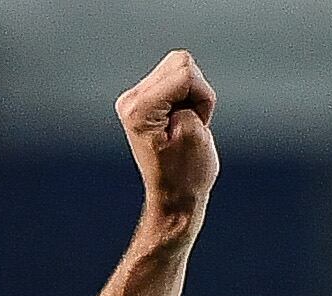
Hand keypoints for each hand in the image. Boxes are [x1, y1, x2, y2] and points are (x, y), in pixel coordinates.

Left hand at [118, 49, 216, 221]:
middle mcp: (130, 100)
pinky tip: (180, 122)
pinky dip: (189, 97)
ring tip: (185, 125)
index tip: (192, 126)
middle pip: (181, 62)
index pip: (186, 73)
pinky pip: (180, 78)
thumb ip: (188, 91)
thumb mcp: (195, 133)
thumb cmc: (187, 173)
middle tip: (189, 125)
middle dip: (196, 92)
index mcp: (137, 108)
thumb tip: (181, 72)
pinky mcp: (145, 100)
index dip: (201, 98)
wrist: (175, 197)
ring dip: (193, 95)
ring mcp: (135, 100)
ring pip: (182, 67)